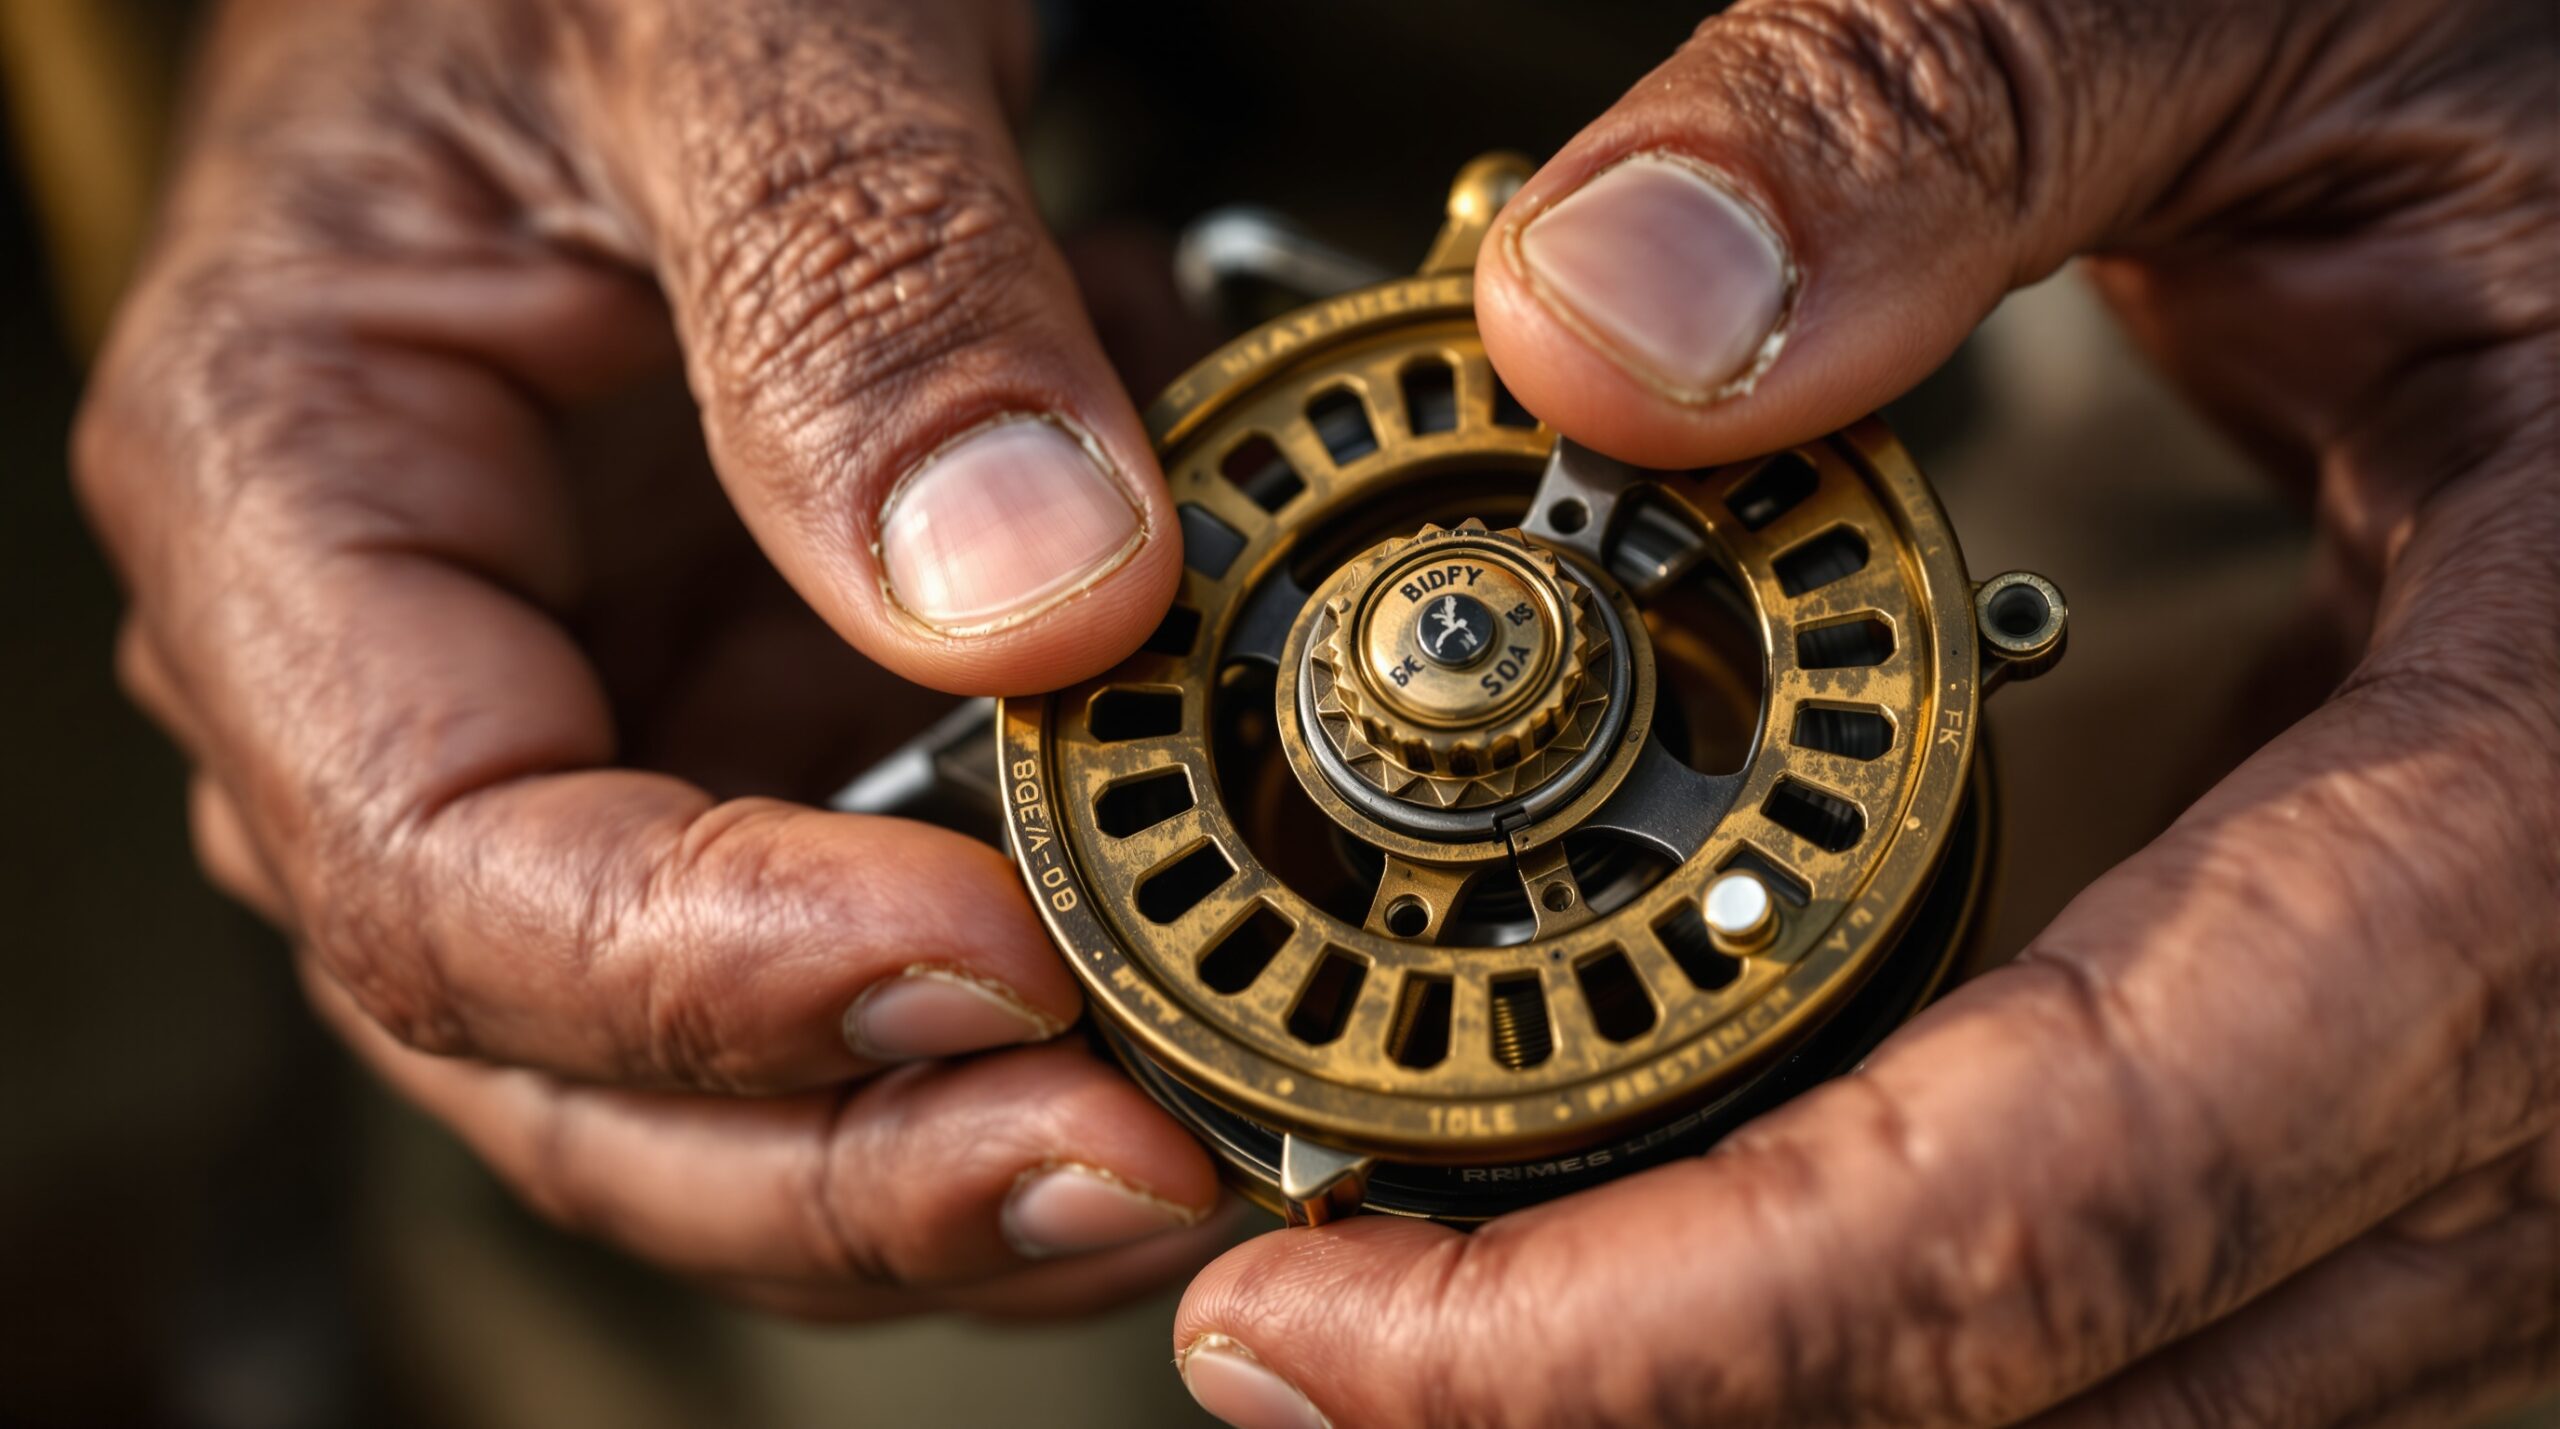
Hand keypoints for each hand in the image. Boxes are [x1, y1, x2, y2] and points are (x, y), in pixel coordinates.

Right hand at [75, 0, 1231, 1318]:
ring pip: (710, 1070)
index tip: (994, 968)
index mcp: (289, 501)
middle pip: (561, 1058)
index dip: (709, 976)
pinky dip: (1018, 996)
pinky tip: (1186, 939)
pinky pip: (845, 952)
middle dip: (845, 1160)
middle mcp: (397, 674)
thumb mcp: (729, 18)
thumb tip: (1029, 591)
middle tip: (1132, 1172)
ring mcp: (571, 729)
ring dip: (947, 1144)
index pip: (442, 862)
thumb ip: (860, 278)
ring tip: (1191, 1141)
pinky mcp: (726, 738)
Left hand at [1176, 0, 2557, 1422]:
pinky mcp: (2428, 1102)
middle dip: (1627, 1398)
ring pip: (2102, 1395)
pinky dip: (1858, 1301)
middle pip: (2053, 1382)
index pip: (2066, 1196)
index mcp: (2544, 801)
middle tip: (1301, 1338)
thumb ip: (1953, 121)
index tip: (1322, 1327)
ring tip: (1422, 1302)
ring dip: (1727, 1379)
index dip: (1658, 1328)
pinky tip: (1660, 1224)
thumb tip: (1598, 326)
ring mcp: (2508, 1118)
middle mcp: (2554, 1040)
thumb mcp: (2293, 16)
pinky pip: (2144, 1301)